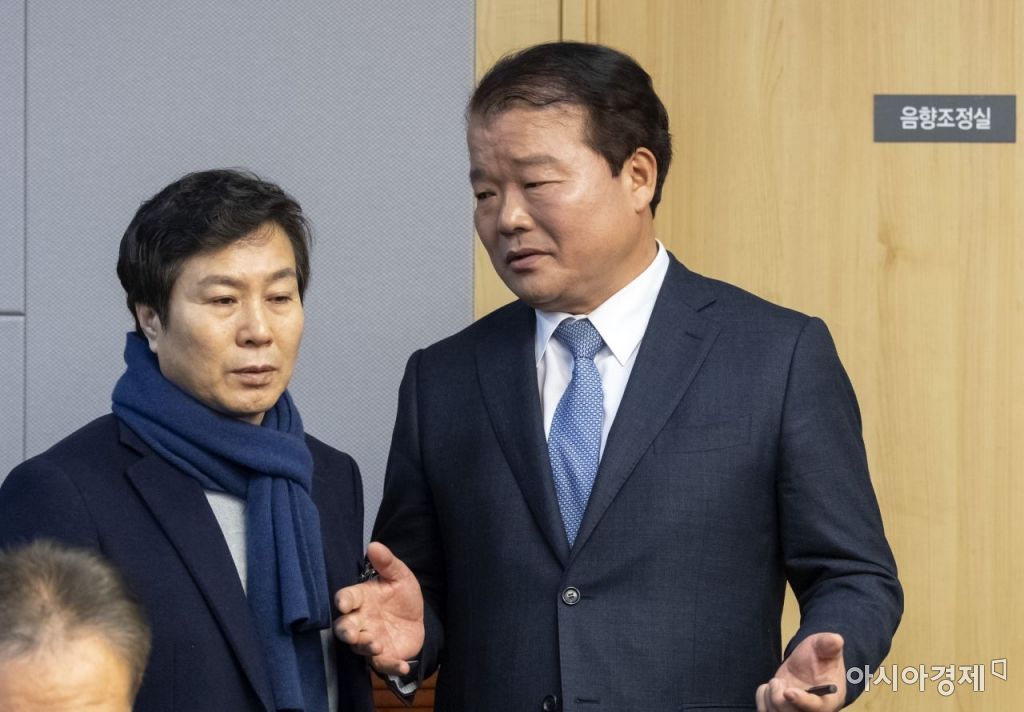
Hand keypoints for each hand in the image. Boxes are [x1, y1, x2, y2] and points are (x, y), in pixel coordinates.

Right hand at [334, 541, 424, 675]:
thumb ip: (387, 562)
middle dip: (345, 631)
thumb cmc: (400, 594)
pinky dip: (391, 666)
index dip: (343, 601)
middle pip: (344, 628)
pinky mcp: (384, 655)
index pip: (346, 598)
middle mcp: (361, 621)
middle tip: (351, 633)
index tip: (344, 603)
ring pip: (359, 647)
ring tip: (376, 644)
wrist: (416, 617)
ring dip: (365, 647)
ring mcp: (370, 639)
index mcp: (361, 598)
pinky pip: (384, 664)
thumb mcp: (399, 575)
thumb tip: (374, 545)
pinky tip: (403, 665)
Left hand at [755, 633, 845, 711]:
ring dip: (769, 695)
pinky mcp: (780, 711)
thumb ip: (829, 644)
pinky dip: (762, 696)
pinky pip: (763, 709)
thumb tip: (836, 639)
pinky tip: (773, 686)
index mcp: (827, 701)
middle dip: (777, 698)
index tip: (788, 692)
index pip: (815, 707)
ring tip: (778, 682)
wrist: (810, 666)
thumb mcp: (824, 647)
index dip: (801, 701)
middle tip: (777, 681)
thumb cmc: (820, 658)